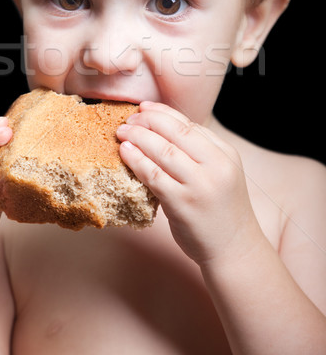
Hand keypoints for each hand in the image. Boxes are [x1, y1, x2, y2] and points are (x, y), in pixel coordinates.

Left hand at [117, 102, 260, 266]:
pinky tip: (125, 152)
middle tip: (128, 119)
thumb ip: (199, 151)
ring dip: (138, 137)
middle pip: (176, 132)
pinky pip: (154, 175)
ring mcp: (199, 185)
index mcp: (226, 154)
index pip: (190, 124)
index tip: (144, 108)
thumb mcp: (221, 173)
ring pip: (163, 151)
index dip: (162, 113)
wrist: (234, 248)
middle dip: (148, 121)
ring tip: (122, 132)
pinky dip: (136, 160)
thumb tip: (162, 128)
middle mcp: (216, 166)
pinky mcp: (182, 204)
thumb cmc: (221, 208)